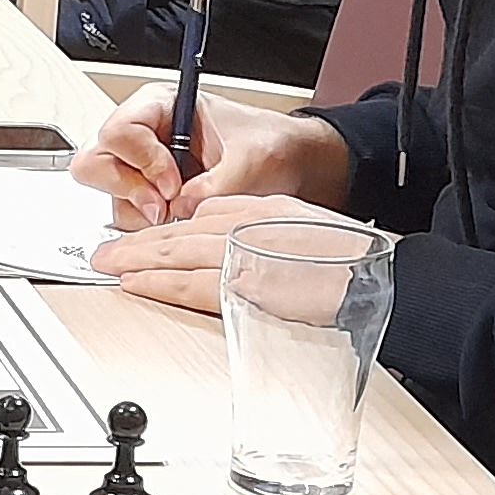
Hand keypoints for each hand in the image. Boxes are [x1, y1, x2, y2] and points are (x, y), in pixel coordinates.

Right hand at [71, 84, 349, 228]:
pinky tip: (179, 221)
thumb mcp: (251, 161)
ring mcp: (141, 168)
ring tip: (179, 214)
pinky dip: (147, 228)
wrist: (290, 164)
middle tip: (162, 207)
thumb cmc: (271, 146)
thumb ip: (214, 186)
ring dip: (140, 212)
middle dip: (126, 189)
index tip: (173, 183)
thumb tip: (179, 209)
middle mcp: (143, 135)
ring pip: (109, 195)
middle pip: (96, 162)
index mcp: (161, 106)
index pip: (121, 130)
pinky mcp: (148, 197)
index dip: (142, 160)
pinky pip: (126, 216)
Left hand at [88, 191, 364, 315]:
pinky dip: (158, 283)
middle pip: (180, 230)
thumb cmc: (356, 262)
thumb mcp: (303, 230)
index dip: (165, 230)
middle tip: (106, 251)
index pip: (201, 215)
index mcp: (263, 209)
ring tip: (107, 266)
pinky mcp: (247, 285)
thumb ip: (262, 234)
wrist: (388, 278)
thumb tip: (225, 245)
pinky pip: (190, 283)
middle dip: (138, 242)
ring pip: (176, 253)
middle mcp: (249, 225)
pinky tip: (135, 284)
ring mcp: (246, 254)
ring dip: (136, 260)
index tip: (144, 240)